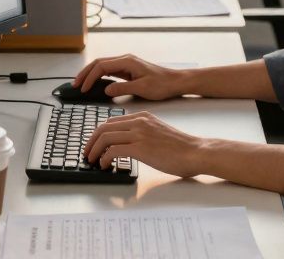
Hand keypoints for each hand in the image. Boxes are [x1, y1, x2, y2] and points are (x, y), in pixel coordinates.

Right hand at [74, 54, 186, 100]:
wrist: (176, 81)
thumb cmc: (162, 84)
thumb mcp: (142, 88)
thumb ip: (123, 88)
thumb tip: (106, 90)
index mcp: (127, 61)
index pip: (101, 66)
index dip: (90, 77)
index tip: (83, 89)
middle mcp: (125, 59)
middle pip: (99, 63)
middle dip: (85, 73)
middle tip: (75, 85)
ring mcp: (127, 64)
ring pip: (103, 66)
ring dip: (91, 74)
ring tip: (81, 84)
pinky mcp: (129, 70)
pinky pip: (110, 70)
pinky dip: (99, 76)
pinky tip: (95, 83)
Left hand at [84, 111, 206, 177]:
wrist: (195, 152)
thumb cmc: (181, 147)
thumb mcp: (158, 132)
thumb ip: (143, 133)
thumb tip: (127, 146)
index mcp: (142, 117)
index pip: (112, 122)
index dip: (99, 134)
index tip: (94, 144)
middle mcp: (139, 121)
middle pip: (104, 127)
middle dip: (92, 141)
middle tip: (88, 153)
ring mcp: (139, 133)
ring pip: (105, 137)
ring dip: (95, 150)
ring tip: (93, 160)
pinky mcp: (141, 147)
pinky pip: (113, 150)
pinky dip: (105, 158)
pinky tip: (106, 165)